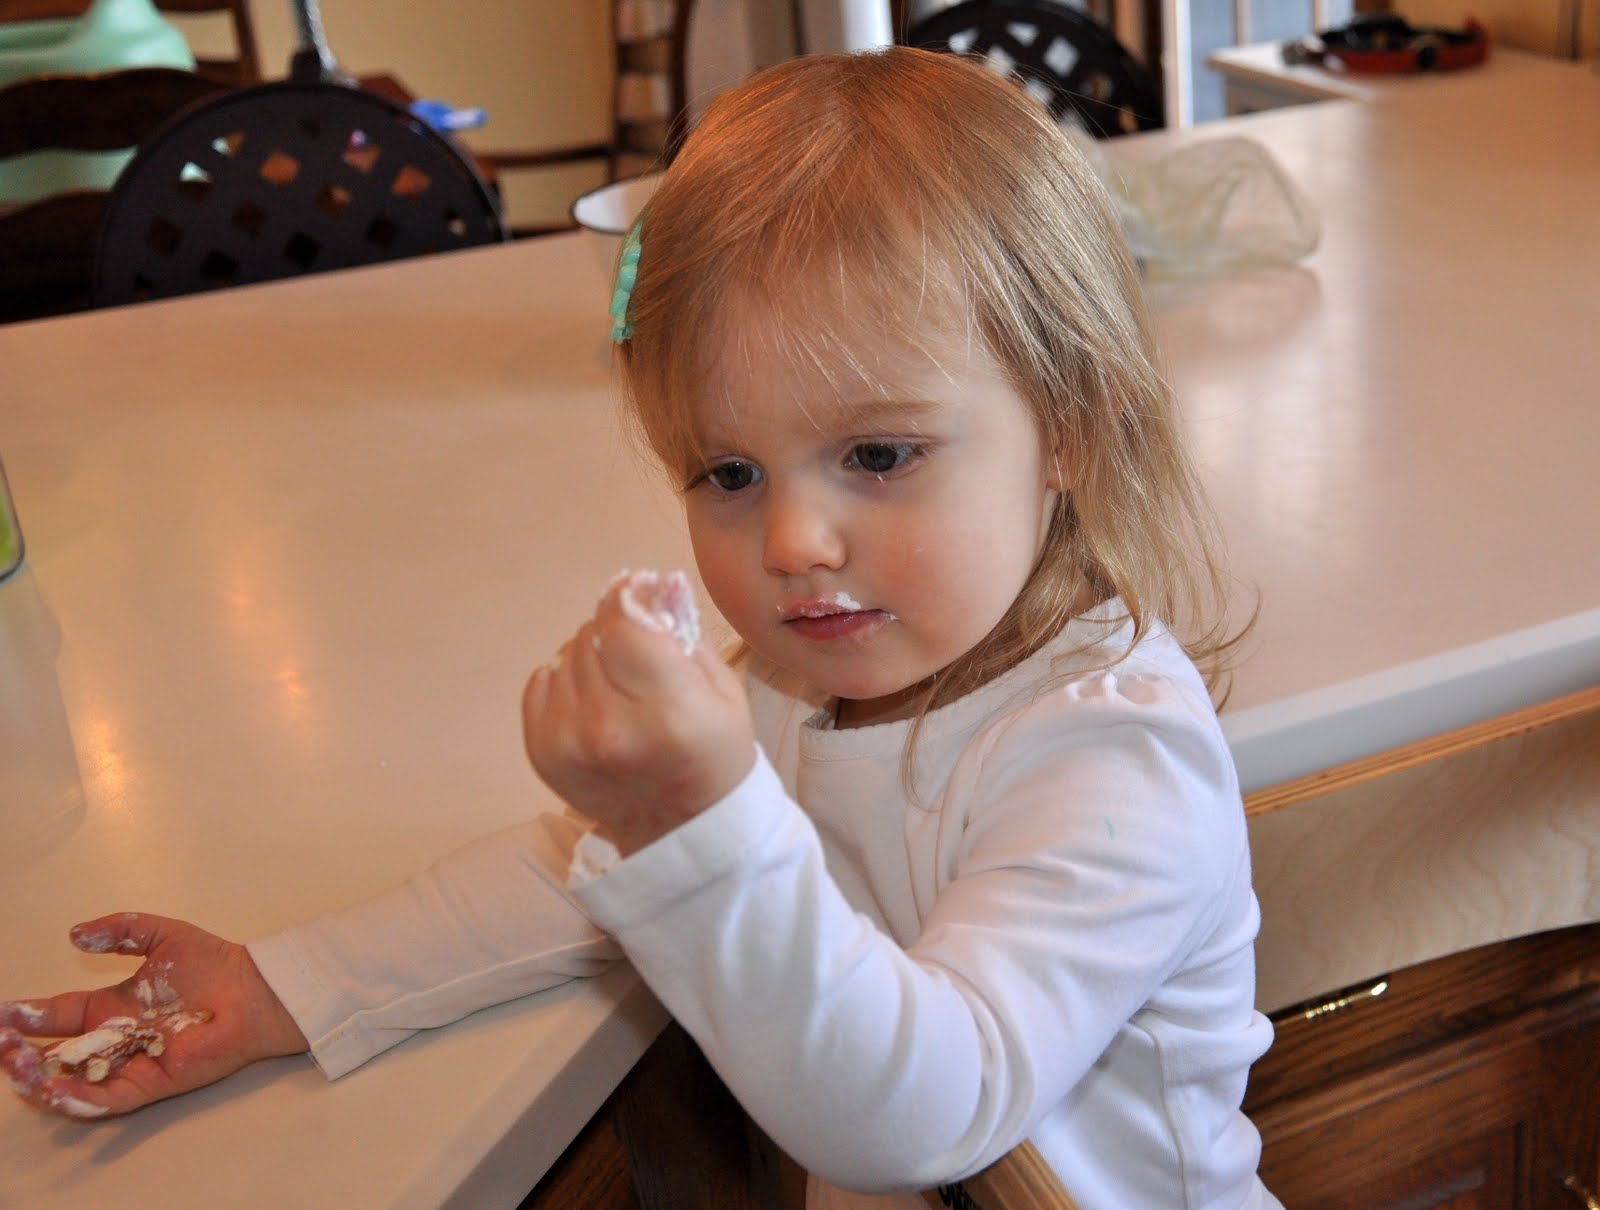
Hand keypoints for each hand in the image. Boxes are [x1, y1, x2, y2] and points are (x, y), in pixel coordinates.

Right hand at [0, 912, 307, 1119]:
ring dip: (39, 1078)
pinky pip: (106, 1099)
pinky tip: (52, 1088)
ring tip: (15, 1064)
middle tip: (1, 1043)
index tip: (1, 1012)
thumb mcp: (161, 935)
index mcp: (113, 1007)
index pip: (59, 1015)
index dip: (27, 1014)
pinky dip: (77, 1098)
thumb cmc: (214, 964)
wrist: (253, 989)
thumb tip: (74, 933)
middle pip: (56, 1055)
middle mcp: (116, 1039)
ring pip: (73, 1082)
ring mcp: (130, 1063)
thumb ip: (120, 929)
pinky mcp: (150, 1082)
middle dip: (21, 1052)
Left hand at [523, 577, 755, 856]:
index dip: (628, 597)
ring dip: (590, 657)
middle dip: (614, 631)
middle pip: (592, 635)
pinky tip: (592, 704)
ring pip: (565, 655)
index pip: (624, 624)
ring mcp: (570, 744)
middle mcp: (611, 728)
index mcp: (668, 712)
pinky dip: (565, 682)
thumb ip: (684, 634)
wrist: (682, 830)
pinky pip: (541, 682)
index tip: (635, 591)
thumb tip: (651, 586)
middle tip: (636, 653)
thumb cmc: (714, 753)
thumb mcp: (722, 692)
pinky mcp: (543, 754)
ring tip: (618, 686)